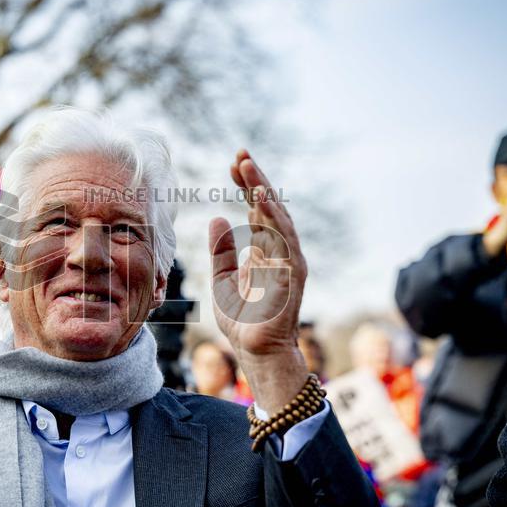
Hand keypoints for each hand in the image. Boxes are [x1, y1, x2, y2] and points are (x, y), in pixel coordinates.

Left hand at [209, 150, 307, 412]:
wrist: (258, 353)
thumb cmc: (244, 322)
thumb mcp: (223, 282)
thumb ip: (221, 252)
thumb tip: (216, 218)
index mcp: (264, 249)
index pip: (256, 209)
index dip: (246, 185)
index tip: (232, 164)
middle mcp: (279, 250)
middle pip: (269, 206)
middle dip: (255, 178)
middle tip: (240, 154)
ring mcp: (288, 259)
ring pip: (277, 216)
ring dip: (262, 190)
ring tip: (248, 167)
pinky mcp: (290, 272)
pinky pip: (281, 237)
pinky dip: (270, 216)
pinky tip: (258, 197)